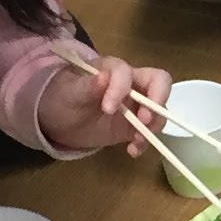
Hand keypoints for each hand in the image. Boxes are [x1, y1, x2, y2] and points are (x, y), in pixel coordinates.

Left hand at [41, 53, 165, 156]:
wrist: (60, 117)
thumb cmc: (64, 96)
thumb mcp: (70, 92)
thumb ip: (87, 86)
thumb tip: (104, 77)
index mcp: (114, 69)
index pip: (127, 73)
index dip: (121, 89)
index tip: (108, 109)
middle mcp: (131, 84)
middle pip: (159, 83)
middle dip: (156, 102)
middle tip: (144, 120)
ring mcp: (136, 105)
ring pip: (158, 110)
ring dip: (153, 126)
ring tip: (137, 141)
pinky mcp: (134, 125)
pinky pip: (148, 132)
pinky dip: (144, 142)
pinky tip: (132, 151)